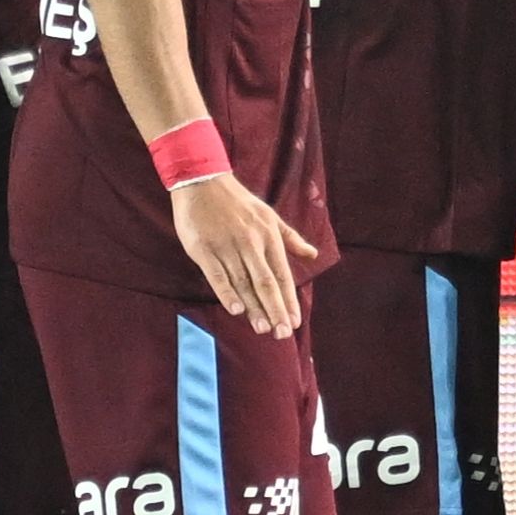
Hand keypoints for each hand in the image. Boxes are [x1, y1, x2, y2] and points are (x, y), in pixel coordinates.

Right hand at [171, 169, 318, 336]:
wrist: (202, 181)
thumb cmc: (238, 202)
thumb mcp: (269, 216)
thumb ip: (290, 238)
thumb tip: (313, 255)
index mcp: (267, 237)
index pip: (281, 275)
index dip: (288, 300)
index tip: (294, 322)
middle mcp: (250, 243)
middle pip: (265, 282)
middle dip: (275, 309)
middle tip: (282, 333)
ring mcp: (226, 247)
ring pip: (243, 282)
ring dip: (253, 307)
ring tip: (263, 328)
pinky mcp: (204, 249)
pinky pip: (217, 275)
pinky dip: (226, 292)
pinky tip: (235, 310)